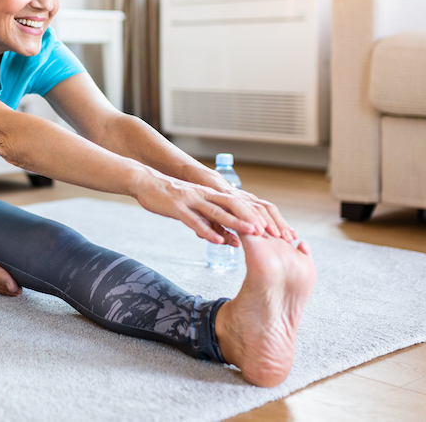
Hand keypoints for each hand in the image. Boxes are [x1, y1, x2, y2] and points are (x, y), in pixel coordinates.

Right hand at [133, 167, 285, 246]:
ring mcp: (193, 200)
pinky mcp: (178, 207)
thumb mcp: (197, 211)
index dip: (262, 218)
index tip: (279, 232)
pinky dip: (206, 230)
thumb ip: (215, 225)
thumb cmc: (172, 198)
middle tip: (274, 234)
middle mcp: (207, 195)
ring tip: (253, 233)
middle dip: (256, 220)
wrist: (146, 182)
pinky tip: (217, 241)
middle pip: (238, 206)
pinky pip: (194, 220)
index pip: (245, 205)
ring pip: (219, 212)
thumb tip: (233, 242)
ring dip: (237, 222)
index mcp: (214, 196)